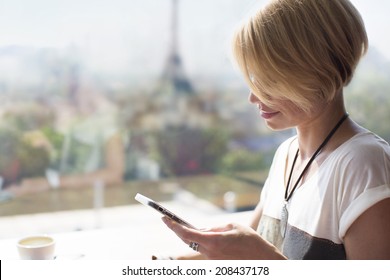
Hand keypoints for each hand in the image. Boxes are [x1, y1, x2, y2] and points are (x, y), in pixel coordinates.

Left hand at [162, 217, 285, 259]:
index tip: (164, 218)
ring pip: (195, 246)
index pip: (187, 234)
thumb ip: (214, 228)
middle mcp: (210, 253)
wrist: (264, 260)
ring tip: (194, 228)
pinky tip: (207, 237)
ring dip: (192, 236)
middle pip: (187, 241)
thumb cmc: (251, 241)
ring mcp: (213, 260)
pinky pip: (204, 250)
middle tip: (170, 220)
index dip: (173, 226)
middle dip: (177, 230)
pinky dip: (201, 242)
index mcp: (214, 242)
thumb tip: (202, 230)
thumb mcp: (233, 227)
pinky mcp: (216, 263)